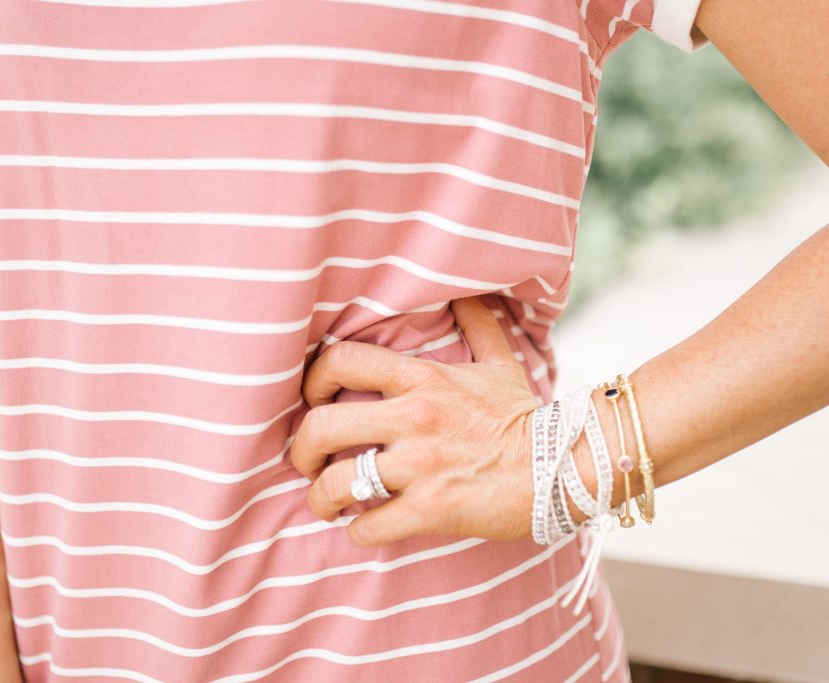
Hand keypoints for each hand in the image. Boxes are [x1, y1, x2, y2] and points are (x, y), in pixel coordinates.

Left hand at [289, 295, 542, 546]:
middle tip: (305, 462)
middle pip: (321, 425)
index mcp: (421, 378)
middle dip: (300, 448)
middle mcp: (413, 417)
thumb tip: (466, 294)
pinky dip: (358, 532)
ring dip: (320, 498)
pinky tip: (362, 529)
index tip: (312, 401)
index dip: (312, 381)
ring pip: (338, 483)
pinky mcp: (432, 509)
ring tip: (324, 504)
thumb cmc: (525, 416)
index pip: (340, 361)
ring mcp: (420, 465)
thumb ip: (478, 326)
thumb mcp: (500, 363)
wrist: (566, 466)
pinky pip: (370, 525)